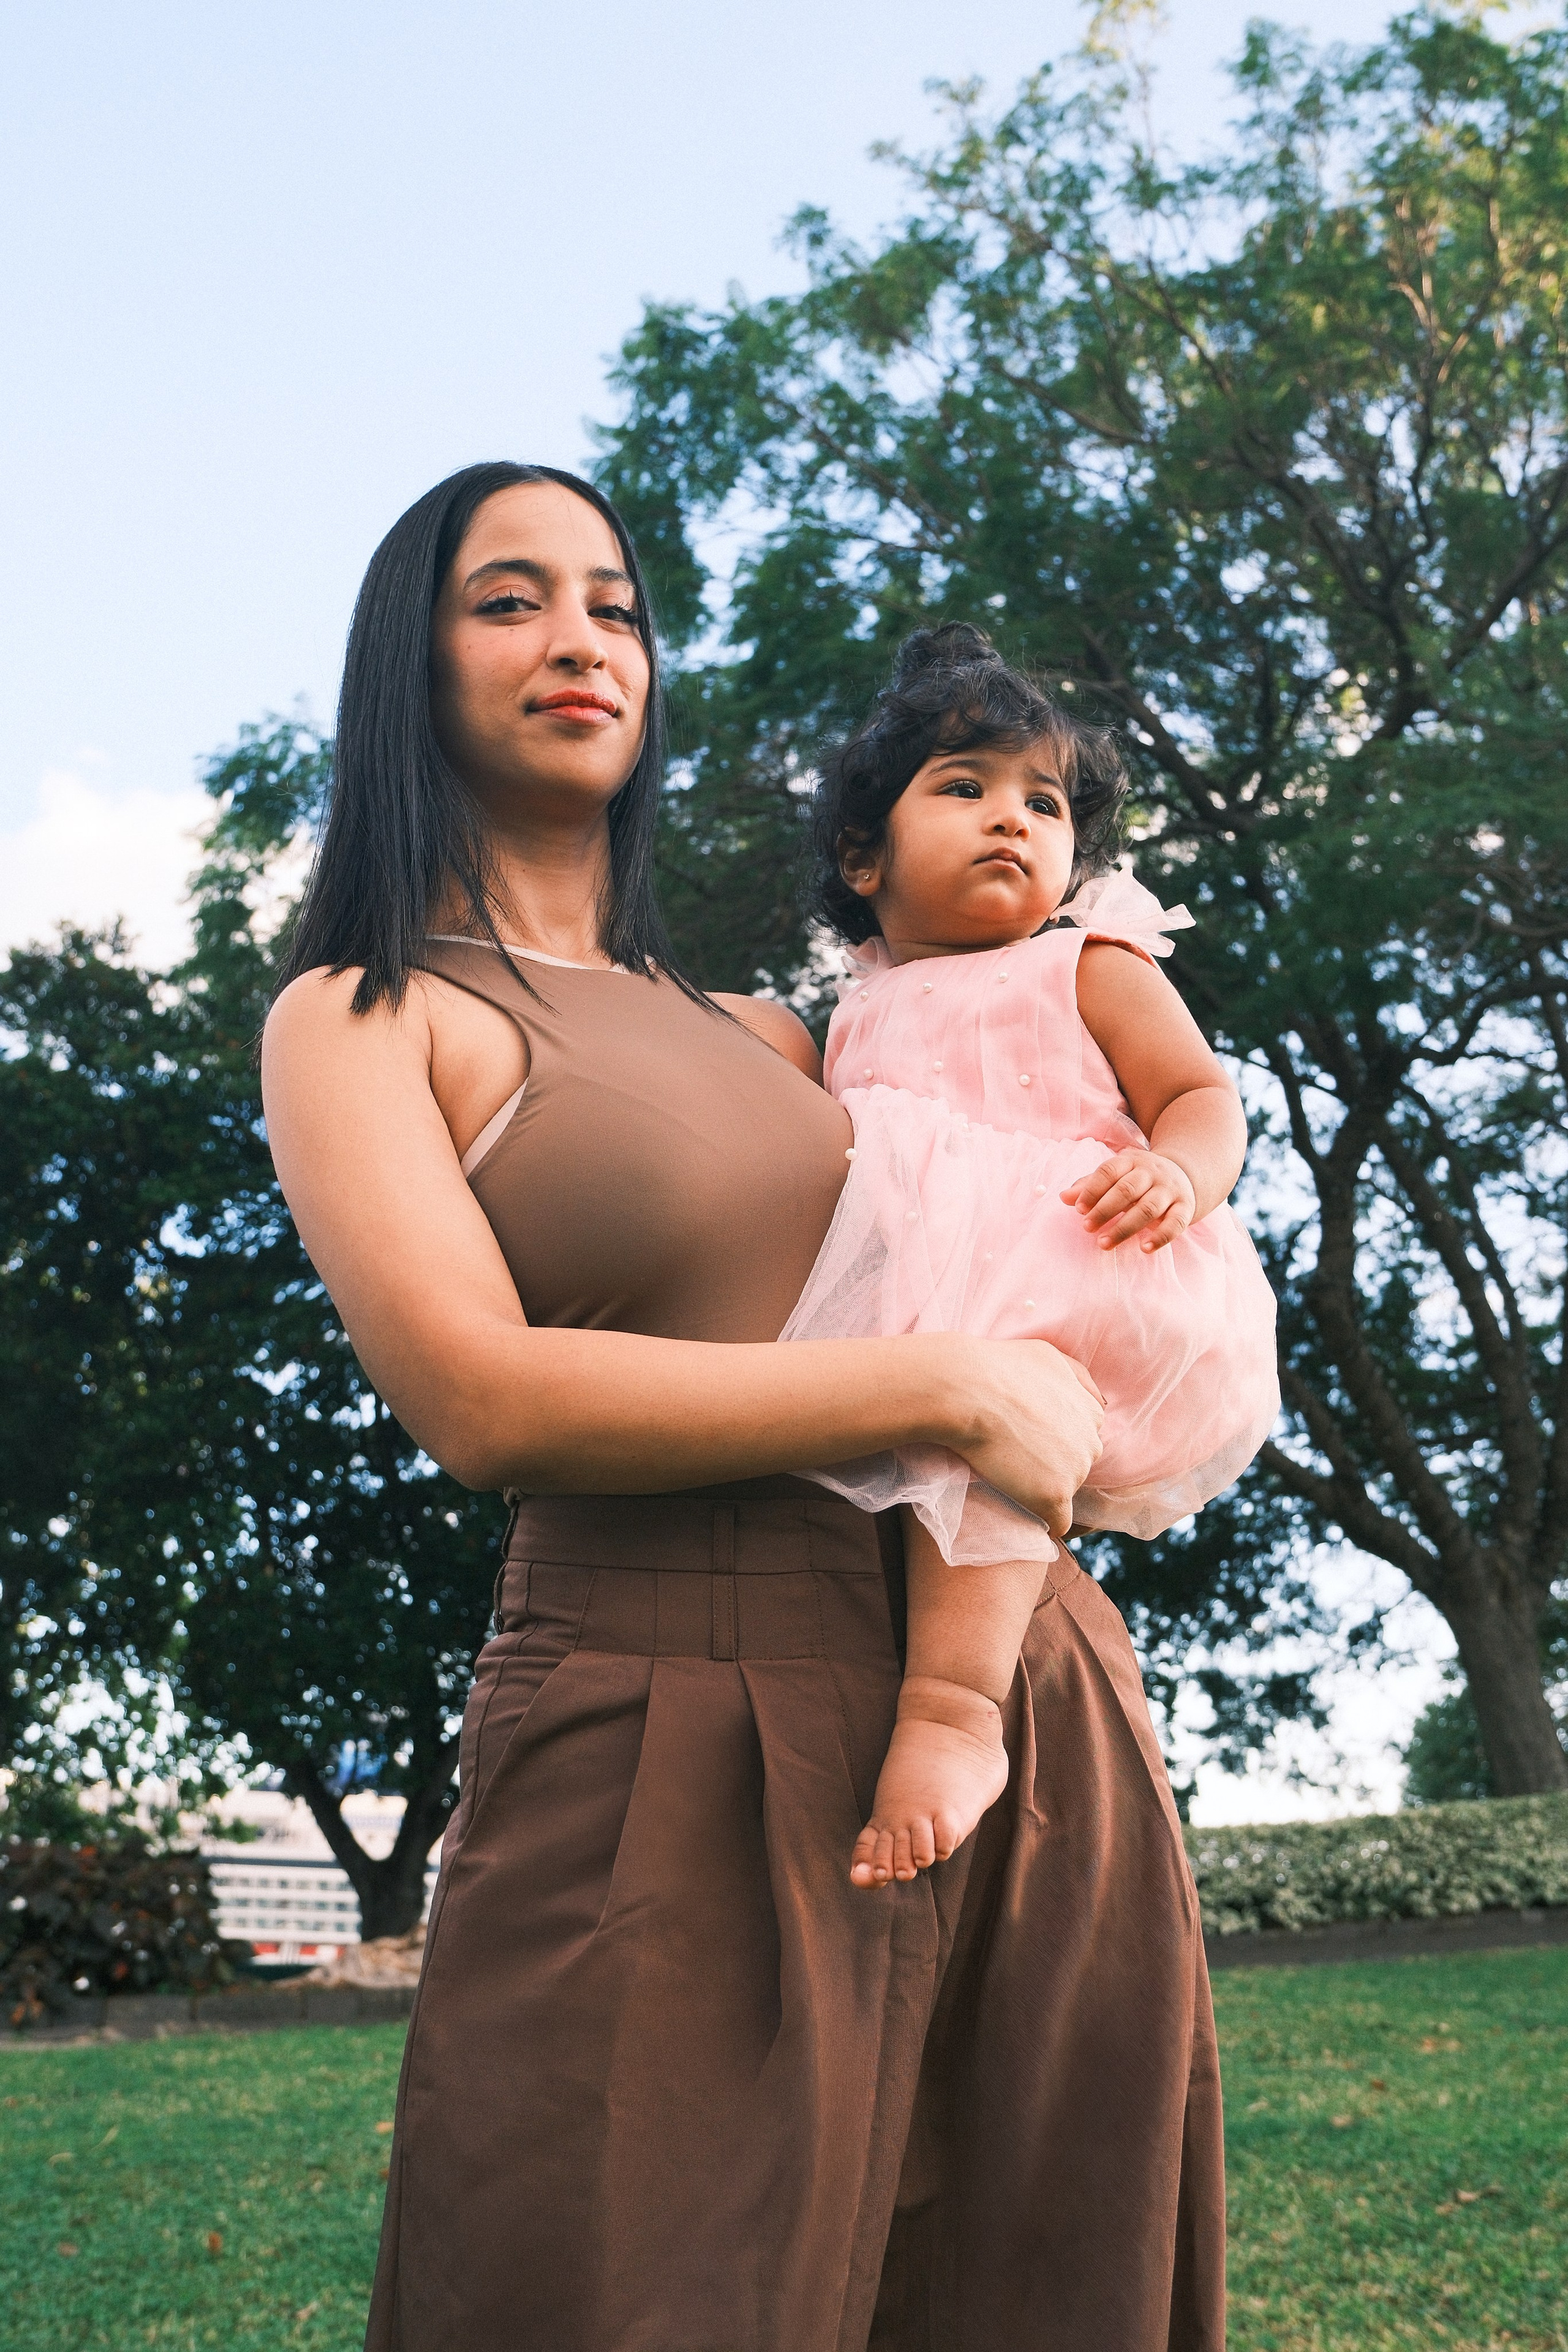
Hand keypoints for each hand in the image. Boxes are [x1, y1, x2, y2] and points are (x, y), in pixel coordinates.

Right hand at [942, 1338, 1104, 1537]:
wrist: (968, 1389)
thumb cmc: (999, 1367)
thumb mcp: (1050, 1357)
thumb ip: (1079, 1378)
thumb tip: (1103, 1403)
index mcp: (1091, 1413)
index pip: (1081, 1439)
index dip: (1052, 1442)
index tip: (1026, 1440)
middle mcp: (1091, 1443)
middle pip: (1075, 1466)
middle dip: (1051, 1465)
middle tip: (1012, 1456)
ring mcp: (1075, 1471)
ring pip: (1063, 1491)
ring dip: (1041, 1489)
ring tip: (1006, 1476)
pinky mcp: (1054, 1496)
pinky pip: (1058, 1523)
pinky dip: (1044, 1522)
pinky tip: (1024, 1513)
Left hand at [1061, 1148, 1195, 1252]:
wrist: (1185, 1173)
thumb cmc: (1140, 1179)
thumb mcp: (1117, 1176)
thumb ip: (1090, 1185)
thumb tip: (1063, 1197)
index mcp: (1130, 1162)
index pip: (1108, 1171)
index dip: (1092, 1189)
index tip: (1079, 1209)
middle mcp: (1151, 1173)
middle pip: (1127, 1189)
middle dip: (1104, 1210)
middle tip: (1087, 1228)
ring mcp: (1169, 1190)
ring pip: (1147, 1208)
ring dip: (1124, 1228)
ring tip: (1104, 1244)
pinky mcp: (1185, 1207)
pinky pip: (1175, 1223)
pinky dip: (1161, 1237)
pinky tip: (1144, 1248)